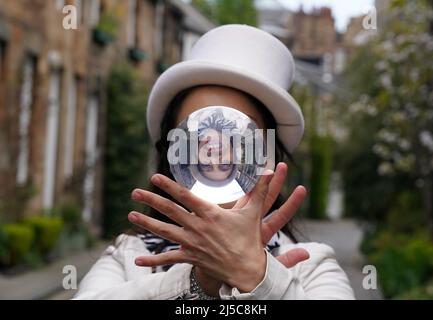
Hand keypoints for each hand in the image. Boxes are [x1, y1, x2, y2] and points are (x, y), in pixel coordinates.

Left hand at [129, 163, 308, 292]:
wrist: (247, 269)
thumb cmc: (249, 239)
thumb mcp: (252, 212)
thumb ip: (259, 190)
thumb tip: (269, 170)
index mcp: (209, 214)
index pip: (184, 196)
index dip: (168, 186)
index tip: (155, 177)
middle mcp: (197, 227)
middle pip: (169, 211)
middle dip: (151, 200)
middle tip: (135, 192)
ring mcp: (191, 243)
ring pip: (164, 232)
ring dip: (146, 224)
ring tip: (130, 216)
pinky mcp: (190, 257)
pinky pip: (169, 259)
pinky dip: (153, 260)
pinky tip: (139, 260)